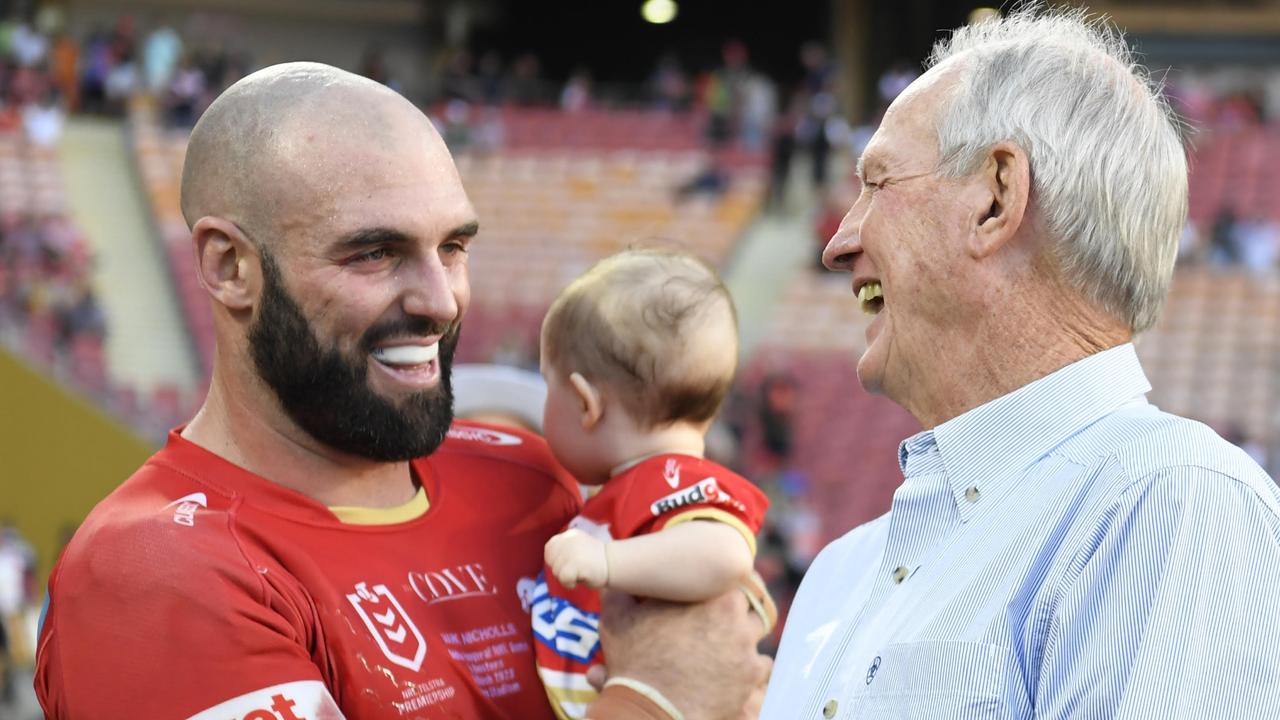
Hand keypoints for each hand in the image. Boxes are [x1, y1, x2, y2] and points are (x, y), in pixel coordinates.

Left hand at [545, 528, 608, 588]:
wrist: (614, 564)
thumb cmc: (596, 561)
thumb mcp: (578, 548)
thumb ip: (565, 550)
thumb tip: (550, 562)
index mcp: (569, 535)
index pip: (550, 548)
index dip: (555, 560)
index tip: (568, 564)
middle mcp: (568, 540)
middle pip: (551, 561)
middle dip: (561, 570)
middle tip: (577, 571)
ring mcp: (570, 551)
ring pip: (556, 572)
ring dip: (567, 578)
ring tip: (581, 574)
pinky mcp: (575, 563)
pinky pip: (563, 579)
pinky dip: (570, 584)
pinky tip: (581, 580)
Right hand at [593, 578, 773, 719]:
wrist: (649, 709)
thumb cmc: (634, 662)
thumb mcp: (618, 619)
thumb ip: (621, 591)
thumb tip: (618, 580)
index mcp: (714, 596)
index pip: (738, 575)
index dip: (726, 580)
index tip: (717, 586)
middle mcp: (738, 619)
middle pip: (752, 602)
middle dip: (738, 606)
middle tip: (721, 613)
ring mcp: (747, 649)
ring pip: (757, 633)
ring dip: (744, 634)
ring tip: (726, 641)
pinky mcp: (751, 677)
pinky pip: (762, 665)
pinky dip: (750, 665)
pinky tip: (734, 667)